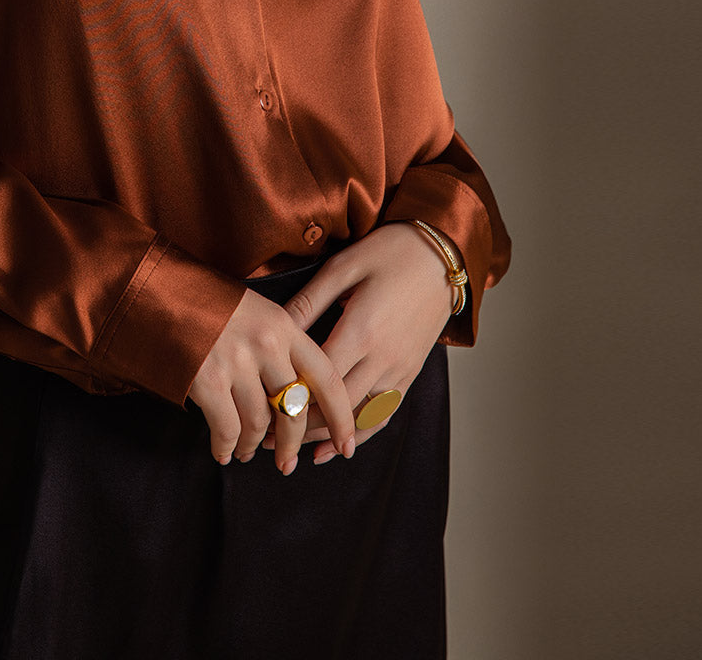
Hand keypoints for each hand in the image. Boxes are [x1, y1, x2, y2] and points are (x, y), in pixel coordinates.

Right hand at [187, 287, 355, 475]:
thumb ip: (277, 346)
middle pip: (294, 409)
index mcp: (283, 323)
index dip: (342, 416)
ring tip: (245, 452)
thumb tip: (292, 397)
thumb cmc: (203, 300)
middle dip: (291, 444)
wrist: (153, 287)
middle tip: (287, 463)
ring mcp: (235, 361)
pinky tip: (223, 450)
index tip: (346, 443)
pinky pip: (227, 428)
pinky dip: (226, 446)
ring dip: (253, 446)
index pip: (326, 377)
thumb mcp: (252, 311)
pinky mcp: (206, 378)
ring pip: (259, 423)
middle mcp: (265, 343)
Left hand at [262, 222, 454, 463]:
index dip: (289, 397)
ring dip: (325, 435)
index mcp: (361, 331)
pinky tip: (336, 448)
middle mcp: (383, 358)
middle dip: (299, 425)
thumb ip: (309, 302)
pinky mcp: (411, 373)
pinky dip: (360, 434)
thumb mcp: (343, 267)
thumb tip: (277, 328)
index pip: (318, 379)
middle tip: (265, 436)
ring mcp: (400, 370)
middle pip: (336, 407)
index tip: (260, 408)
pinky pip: (384, 414)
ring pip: (360, 418)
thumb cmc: (389, 252)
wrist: (441, 255)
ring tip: (291, 446)